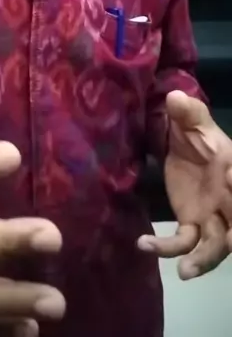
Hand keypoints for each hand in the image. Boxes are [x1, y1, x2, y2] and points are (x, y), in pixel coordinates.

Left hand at [138, 91, 231, 279]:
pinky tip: (144, 244)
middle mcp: (228, 199)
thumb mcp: (192, 118)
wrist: (182, 140)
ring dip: (203, 260)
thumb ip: (187, 111)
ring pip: (214, 244)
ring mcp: (210, 215)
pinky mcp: (190, 221)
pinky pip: (183, 240)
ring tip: (184, 272)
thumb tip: (176, 97)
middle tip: (228, 247)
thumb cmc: (195, 131)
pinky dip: (166, 247)